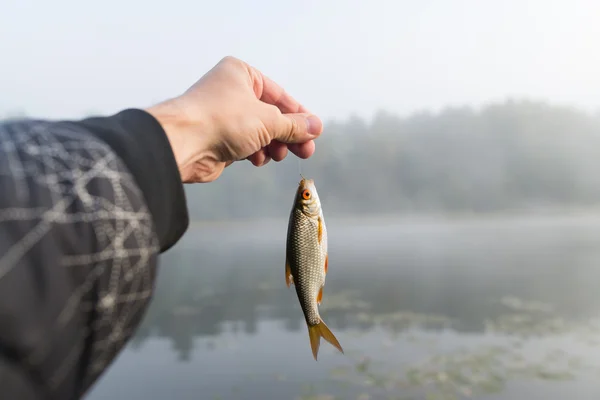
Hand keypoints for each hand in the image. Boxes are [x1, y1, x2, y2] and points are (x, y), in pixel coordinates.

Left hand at [145, 56, 322, 182]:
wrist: (184, 143)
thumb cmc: (222, 120)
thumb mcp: (268, 120)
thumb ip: (294, 125)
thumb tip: (316, 126)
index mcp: (241, 74)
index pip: (279, 95)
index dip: (299, 115)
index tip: (314, 132)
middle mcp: (232, 92)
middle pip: (271, 115)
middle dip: (288, 134)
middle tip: (305, 151)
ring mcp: (225, 116)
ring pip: (260, 132)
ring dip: (272, 145)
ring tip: (277, 155)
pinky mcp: (220, 138)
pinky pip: (247, 144)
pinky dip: (255, 152)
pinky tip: (257, 159)